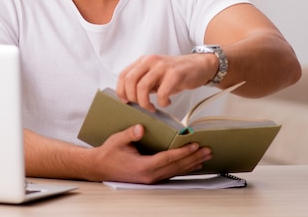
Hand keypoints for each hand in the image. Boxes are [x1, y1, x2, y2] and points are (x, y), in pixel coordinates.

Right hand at [90, 124, 211, 183]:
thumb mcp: (117, 140)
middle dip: (193, 158)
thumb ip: (130, 134)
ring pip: (176, 172)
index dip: (182, 152)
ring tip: (204, 157)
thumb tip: (141, 127)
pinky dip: (183, 168)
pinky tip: (191, 164)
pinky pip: (171, 173)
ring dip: (191, 164)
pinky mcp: (151, 178)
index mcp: (143, 166)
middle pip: (176, 167)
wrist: (99, 167)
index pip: (167, 158)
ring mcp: (151, 179)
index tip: (194, 145)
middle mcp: (149, 175)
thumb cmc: (108, 154)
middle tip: (207, 150)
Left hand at [116, 53, 216, 110]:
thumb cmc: (177, 74)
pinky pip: (162, 93)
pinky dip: (162, 102)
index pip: (123, 74)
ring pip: (142, 87)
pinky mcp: (175, 74)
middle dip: (132, 98)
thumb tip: (129, 98)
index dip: (121, 90)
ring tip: (152, 108)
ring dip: (144, 103)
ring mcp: (162, 66)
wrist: (200, 66)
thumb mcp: (156, 76)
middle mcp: (150, 61)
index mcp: (144, 61)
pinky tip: (167, 103)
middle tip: (141, 106)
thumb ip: (143, 83)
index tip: (126, 101)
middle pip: (130, 80)